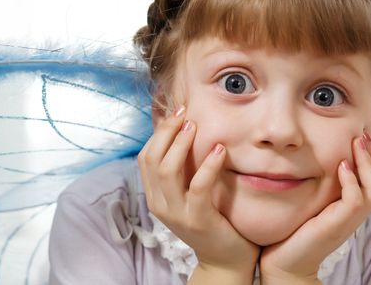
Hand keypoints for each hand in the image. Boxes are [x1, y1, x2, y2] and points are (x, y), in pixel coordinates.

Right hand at [137, 106, 259, 278]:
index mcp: (155, 196)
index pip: (145, 157)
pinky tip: (219, 150)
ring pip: (167, 171)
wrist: (224, 258)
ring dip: (180, 144)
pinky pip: (198, 187)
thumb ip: (183, 170)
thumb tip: (185, 132)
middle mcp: (160, 204)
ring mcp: (176, 213)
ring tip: (195, 126)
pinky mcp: (198, 219)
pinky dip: (208, 165)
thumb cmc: (211, 218)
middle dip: (166, 132)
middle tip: (184, 113)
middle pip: (152, 159)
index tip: (176, 112)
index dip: (159, 132)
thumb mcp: (189, 193)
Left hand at [259, 134, 370, 283]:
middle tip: (361, 136)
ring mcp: (350, 219)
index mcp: (357, 205)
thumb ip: (328, 183)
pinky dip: (352, 180)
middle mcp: (358, 212)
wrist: (287, 261)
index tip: (362, 136)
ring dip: (368, 162)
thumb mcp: (319, 199)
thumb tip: (330, 156)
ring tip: (355, 145)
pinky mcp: (337, 224)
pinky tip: (341, 166)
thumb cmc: (299, 229)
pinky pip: (356, 199)